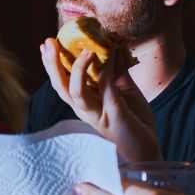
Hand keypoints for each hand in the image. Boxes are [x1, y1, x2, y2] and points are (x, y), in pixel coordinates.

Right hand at [39, 38, 158, 162]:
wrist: (147, 151)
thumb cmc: (134, 122)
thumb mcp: (125, 91)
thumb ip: (117, 72)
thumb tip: (113, 47)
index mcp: (84, 103)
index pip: (61, 83)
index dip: (52, 64)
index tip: (46, 44)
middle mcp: (85, 110)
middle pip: (61, 88)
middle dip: (52, 65)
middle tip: (49, 43)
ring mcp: (98, 115)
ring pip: (76, 93)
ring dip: (77, 70)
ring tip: (85, 51)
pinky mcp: (115, 116)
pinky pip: (108, 91)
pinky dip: (108, 71)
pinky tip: (111, 55)